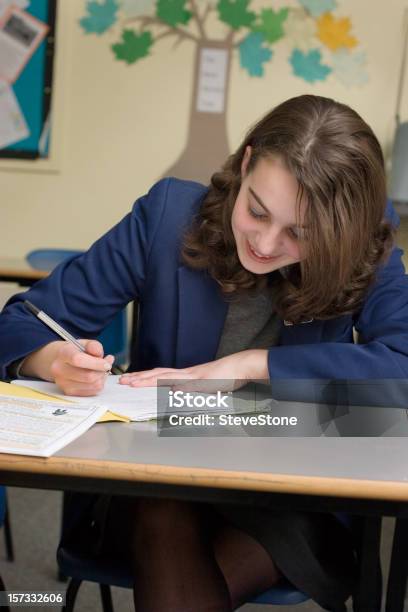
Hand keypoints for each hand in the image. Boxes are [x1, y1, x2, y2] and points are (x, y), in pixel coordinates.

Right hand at [50, 339, 113, 395]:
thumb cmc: (74, 351)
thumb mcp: (84, 343)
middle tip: (108, 364)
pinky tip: (97, 376)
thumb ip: (93, 346)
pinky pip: (92, 392)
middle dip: (102, 371)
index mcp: (63, 354)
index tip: (107, 363)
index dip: (96, 363)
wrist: (58, 361)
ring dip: (102, 377)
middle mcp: (59, 370)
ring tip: (102, 370)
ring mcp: (63, 383)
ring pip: (92, 385)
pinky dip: (98, 384)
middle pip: (88, 376)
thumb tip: (100, 354)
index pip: (78, 360)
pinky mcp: (69, 392)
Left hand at [120, 349, 268, 392]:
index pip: (159, 375)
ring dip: (148, 380)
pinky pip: (187, 383)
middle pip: (158, 374)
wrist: (241, 366)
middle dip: (139, 377)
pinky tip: (166, 387)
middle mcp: (186, 373)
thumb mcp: (205, 386)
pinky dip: (176, 384)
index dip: (143, 377)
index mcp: (185, 376)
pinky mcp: (204, 380)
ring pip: (166, 376)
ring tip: (133, 382)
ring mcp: (194, 375)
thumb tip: (176, 394)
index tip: (129, 379)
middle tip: (122, 380)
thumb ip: (191, 390)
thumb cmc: (226, 377)